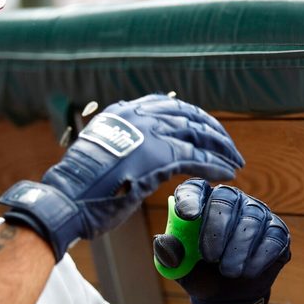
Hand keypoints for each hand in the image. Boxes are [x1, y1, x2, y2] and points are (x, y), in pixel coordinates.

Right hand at [0, 94, 243, 259]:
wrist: (68, 198)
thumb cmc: (79, 185)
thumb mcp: (98, 152)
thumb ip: (120, 143)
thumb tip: (134, 146)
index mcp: (123, 111)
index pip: (168, 105)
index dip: (192, 117)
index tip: (206, 130)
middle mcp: (138, 116)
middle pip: (189, 116)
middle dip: (213, 132)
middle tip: (229, 147)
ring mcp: (149, 134)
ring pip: (198, 135)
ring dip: (221, 149)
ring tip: (235, 162)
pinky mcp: (159, 157)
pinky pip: (197, 158)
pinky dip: (215, 165)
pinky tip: (227, 174)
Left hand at [154, 179, 290, 303]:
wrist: (226, 296)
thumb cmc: (198, 272)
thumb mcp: (178, 268)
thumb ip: (168, 253)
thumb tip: (161, 239)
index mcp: (201, 202)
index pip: (195, 188)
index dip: (191, 198)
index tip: (187, 215)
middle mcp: (230, 200)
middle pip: (226, 198)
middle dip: (218, 228)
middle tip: (211, 257)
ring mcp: (256, 213)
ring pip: (251, 219)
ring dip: (238, 248)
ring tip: (228, 271)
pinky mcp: (278, 231)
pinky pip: (273, 236)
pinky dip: (258, 256)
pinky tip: (248, 271)